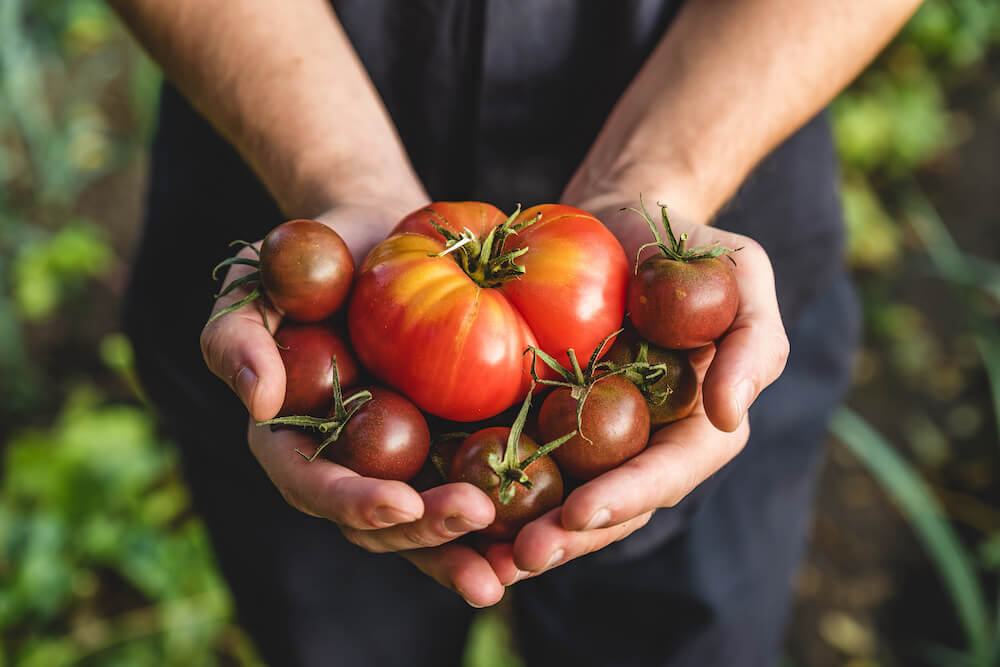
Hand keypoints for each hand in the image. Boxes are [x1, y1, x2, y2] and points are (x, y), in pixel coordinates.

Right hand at [201, 203, 505, 607]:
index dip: (354, 502)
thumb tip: (255, 403)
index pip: (314, 486)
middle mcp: (349, 465)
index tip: (401, 503)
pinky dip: (505, 519)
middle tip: (475, 517)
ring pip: (429, 525)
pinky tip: (544, 531)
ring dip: (467, 550)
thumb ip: (235, 338)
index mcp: (294, 442)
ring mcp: (403, 461)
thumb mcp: (253, 283)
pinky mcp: (450, 444)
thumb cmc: (308, 257)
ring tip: (514, 566)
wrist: (379, 238)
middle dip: (426, 534)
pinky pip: (474, 487)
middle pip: (379, 523)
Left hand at [478, 189, 788, 581]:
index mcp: (696, 427)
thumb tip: (730, 414)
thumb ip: (754, 341)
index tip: (584, 512)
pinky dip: (491, 493)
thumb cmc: (689, 247)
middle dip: (569, 537)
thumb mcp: (742, 273)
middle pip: (610, 507)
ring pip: (560, 502)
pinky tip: (453, 511)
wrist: (618, 225)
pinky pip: (520, 463)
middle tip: (521, 558)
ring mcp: (591, 441)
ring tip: (483, 563)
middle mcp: (643, 447)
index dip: (628, 496)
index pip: (668, 473)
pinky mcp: (544, 420)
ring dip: (526, 535)